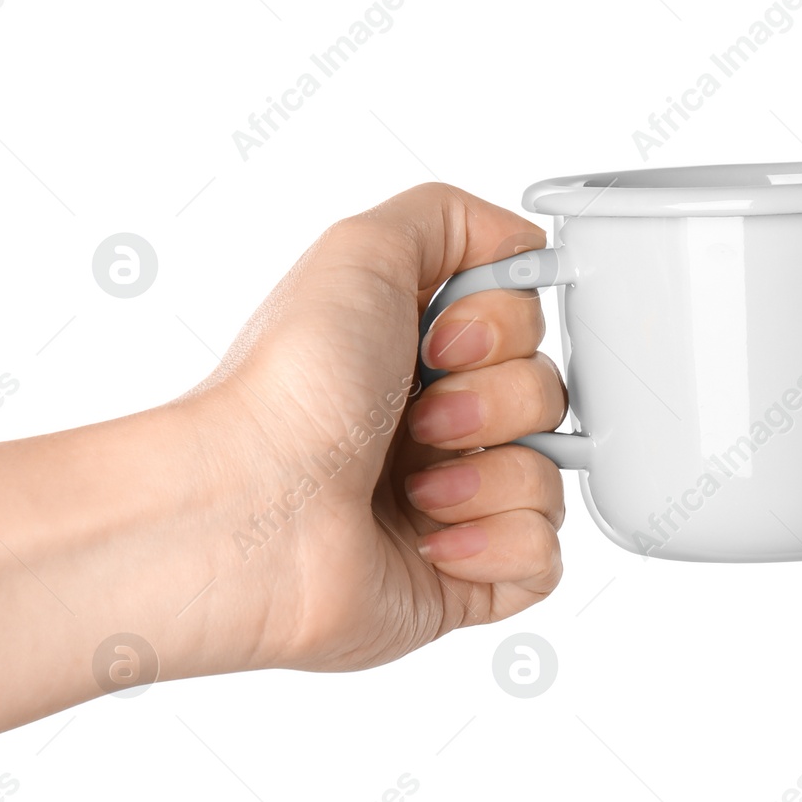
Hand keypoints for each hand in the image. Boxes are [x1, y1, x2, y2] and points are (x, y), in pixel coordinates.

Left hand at [195, 183, 568, 672]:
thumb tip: (518, 244)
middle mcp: (428, 429)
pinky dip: (495, 541)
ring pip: (549, 474)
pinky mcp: (461, 582)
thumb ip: (450, 218)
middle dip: (492, 400)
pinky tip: (430, 539)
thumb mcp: (361, 252)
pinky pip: (544, 556)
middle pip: (545, 396)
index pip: (523, 328)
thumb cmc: (288, 390)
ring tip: (412, 485)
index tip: (443, 341)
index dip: (501, 328)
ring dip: (488, 470)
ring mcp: (448, 508)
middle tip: (418, 418)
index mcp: (409, 356)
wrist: (253, 511)